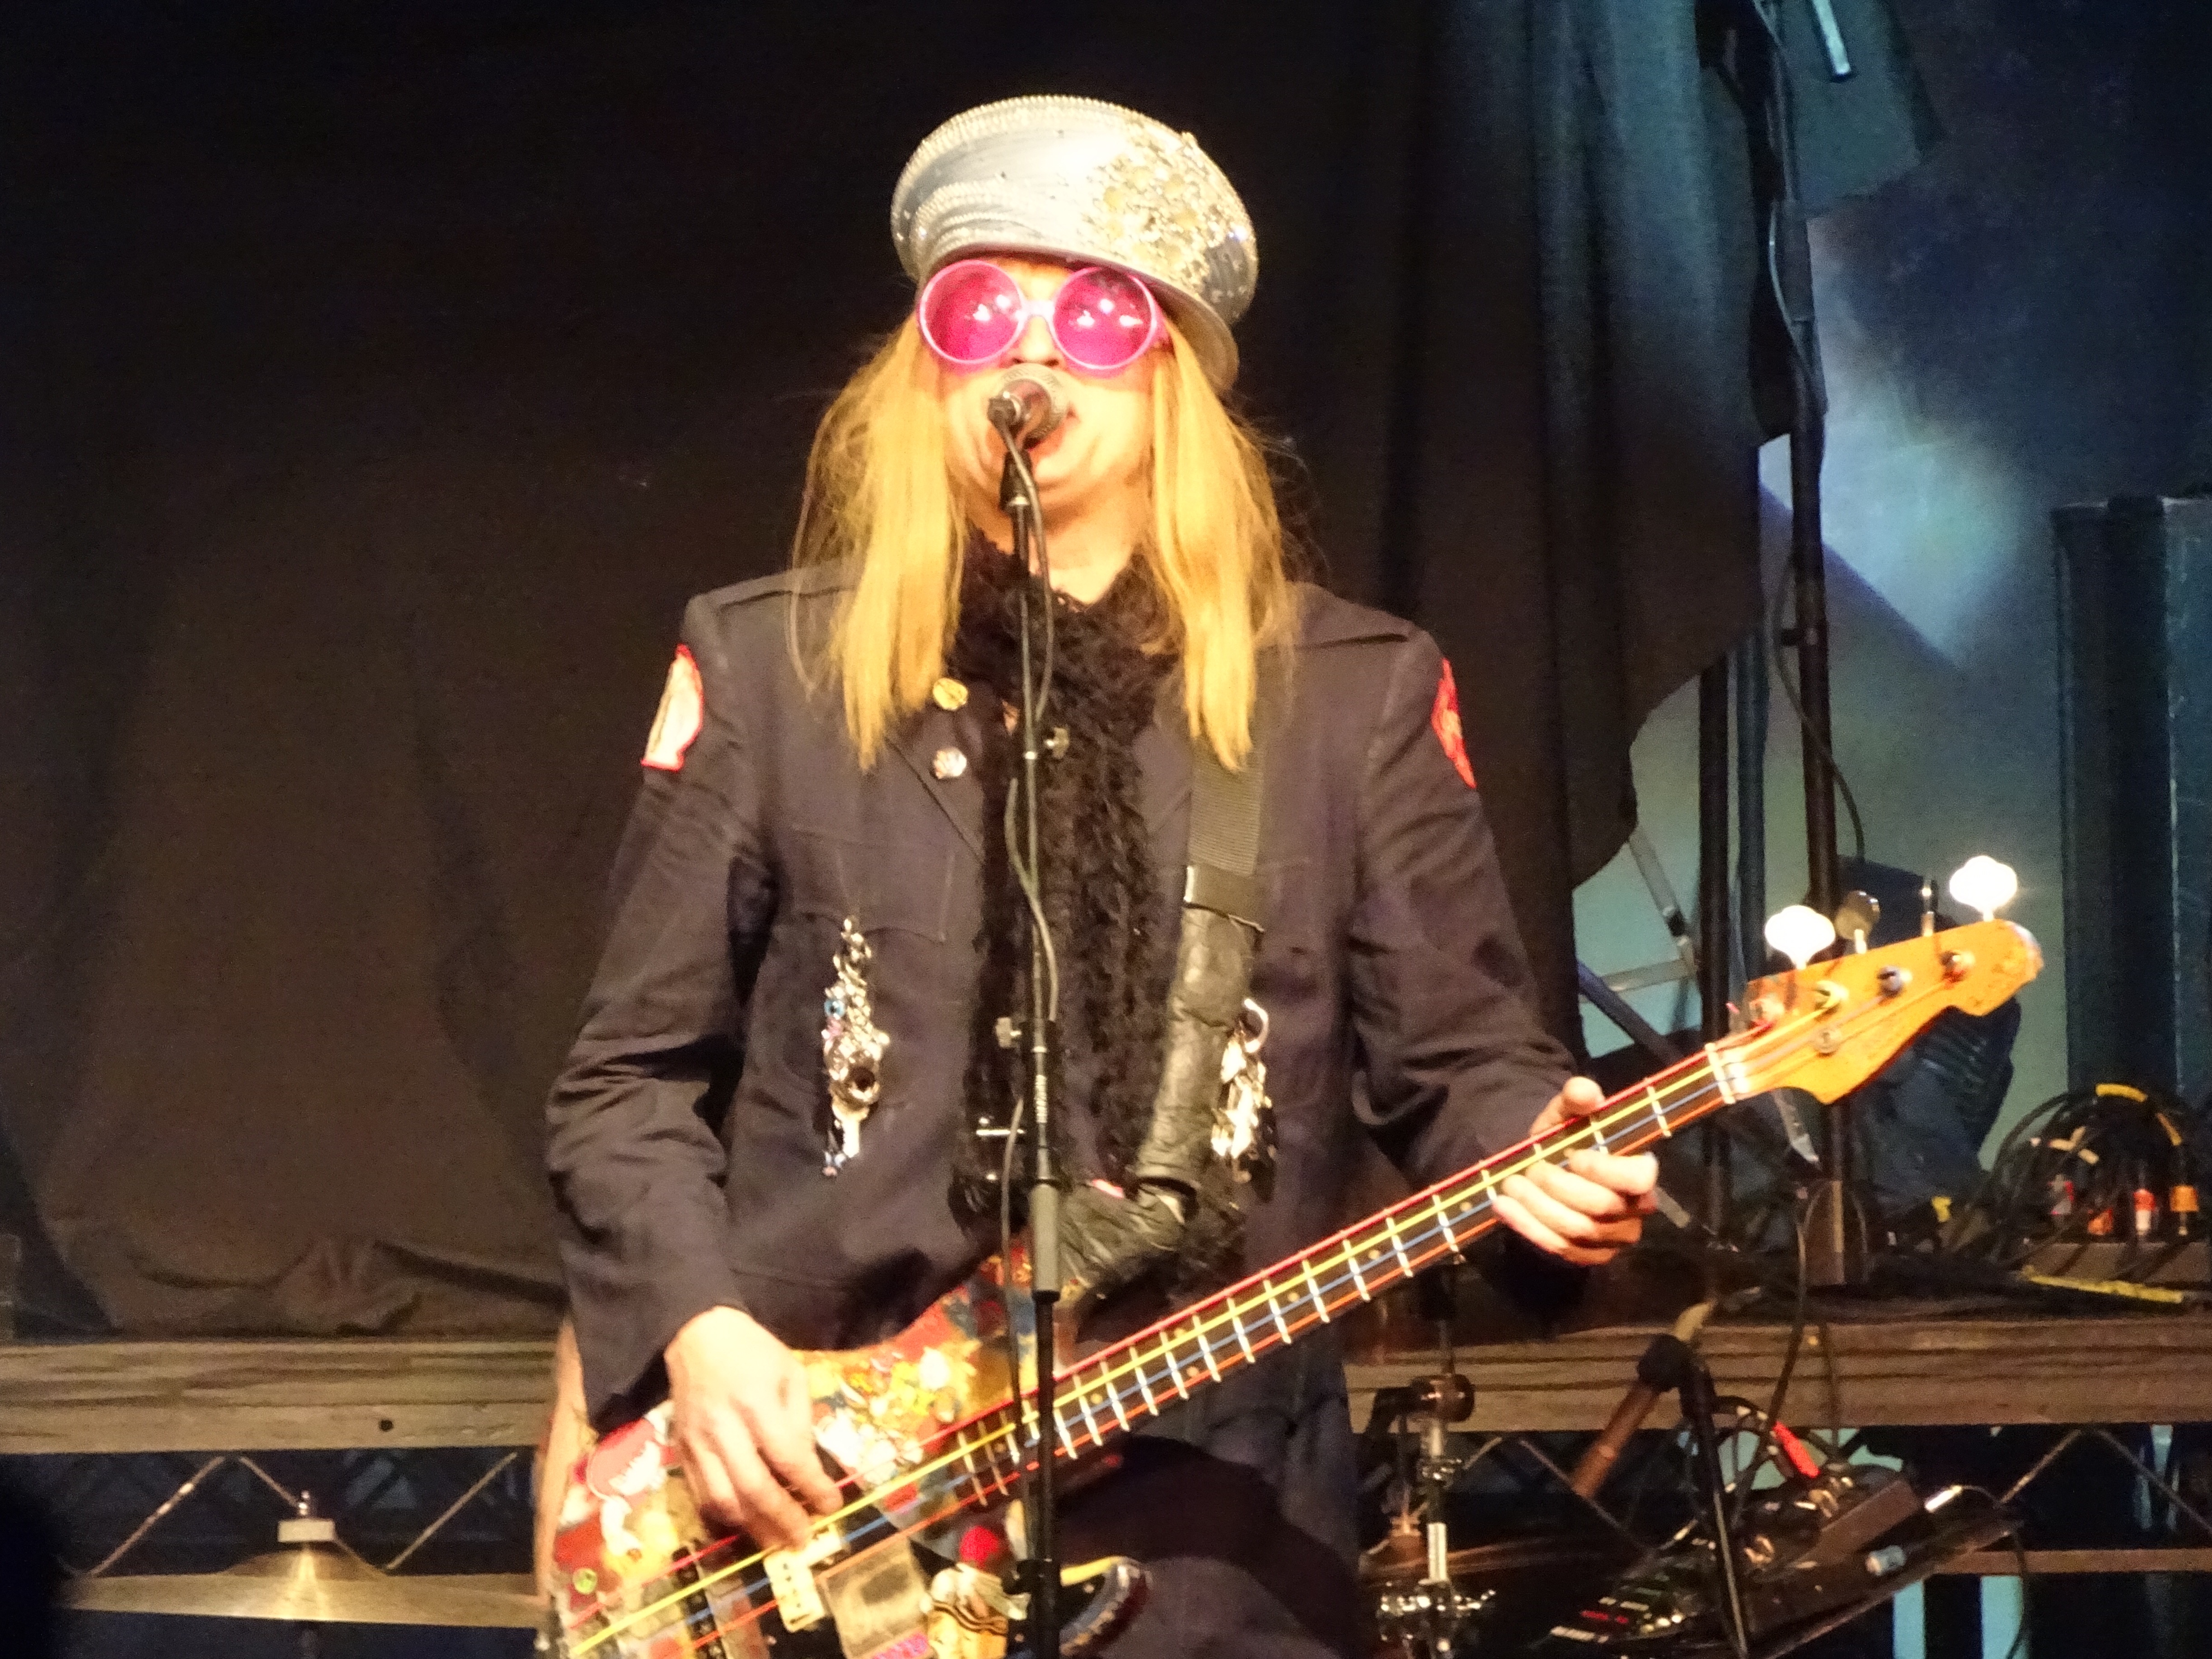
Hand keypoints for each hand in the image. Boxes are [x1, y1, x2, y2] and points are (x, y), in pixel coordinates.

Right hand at [663, 1306, 841, 1548]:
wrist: (695, 1334)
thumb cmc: (752, 1350)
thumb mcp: (790, 1372)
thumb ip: (800, 1421)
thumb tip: (807, 1469)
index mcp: (755, 1403)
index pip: (787, 1458)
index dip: (812, 1487)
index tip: (832, 1505)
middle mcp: (722, 1428)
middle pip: (752, 1488)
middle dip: (782, 1519)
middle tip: (803, 1538)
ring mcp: (696, 1443)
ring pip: (722, 1500)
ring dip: (752, 1527)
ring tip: (776, 1540)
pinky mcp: (680, 1451)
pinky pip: (699, 1495)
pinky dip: (724, 1516)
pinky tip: (745, 1523)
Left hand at [1494, 1077, 1658, 1265]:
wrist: (1550, 1169)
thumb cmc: (1567, 1141)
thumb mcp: (1567, 1114)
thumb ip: (1576, 1098)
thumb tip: (1584, 1091)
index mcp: (1640, 1172)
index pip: (1638, 1179)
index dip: (1605, 1170)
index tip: (1572, 1155)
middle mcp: (1635, 1211)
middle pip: (1599, 1207)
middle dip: (1558, 1187)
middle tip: (1529, 1169)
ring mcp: (1613, 1238)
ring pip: (1577, 1231)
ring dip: (1538, 1207)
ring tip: (1510, 1184)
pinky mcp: (1589, 1256)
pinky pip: (1559, 1248)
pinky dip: (1528, 1227)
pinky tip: (1503, 1207)